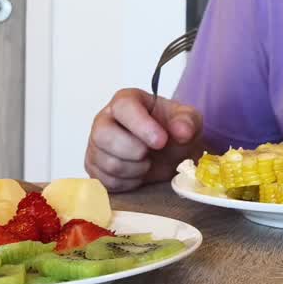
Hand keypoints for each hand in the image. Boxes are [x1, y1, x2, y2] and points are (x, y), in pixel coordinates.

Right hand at [85, 89, 202, 191]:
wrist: (168, 152)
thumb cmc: (172, 130)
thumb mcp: (188, 120)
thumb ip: (188, 121)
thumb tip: (182, 131)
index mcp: (126, 101)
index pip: (123, 108)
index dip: (141, 126)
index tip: (161, 141)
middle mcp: (104, 119)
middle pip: (104, 136)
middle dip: (134, 151)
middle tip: (151, 153)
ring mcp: (96, 145)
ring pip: (107, 162)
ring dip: (135, 169)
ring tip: (148, 162)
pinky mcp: (95, 167)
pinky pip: (105, 181)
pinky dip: (128, 182)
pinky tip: (138, 173)